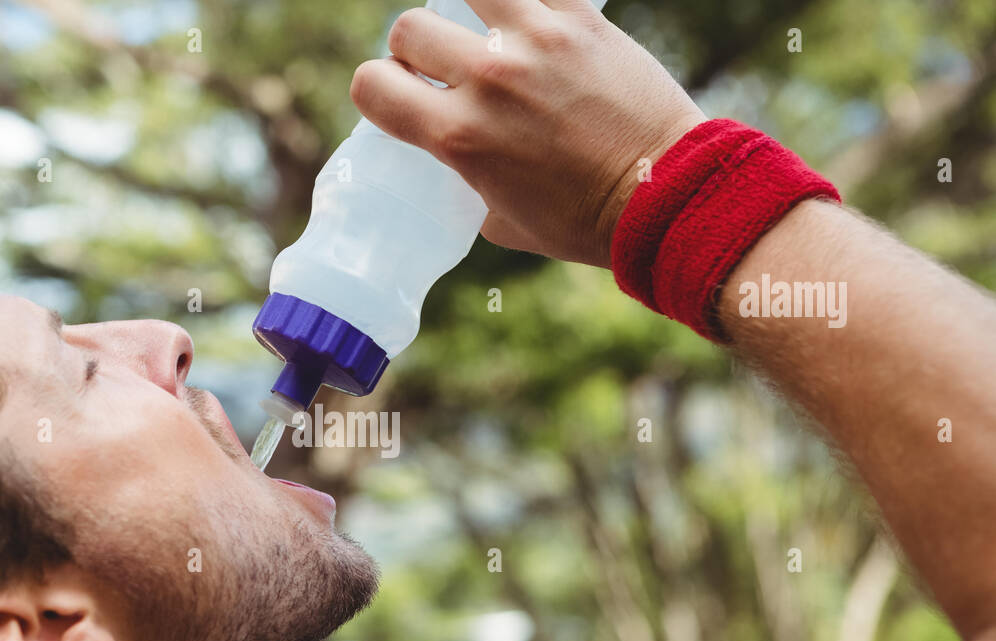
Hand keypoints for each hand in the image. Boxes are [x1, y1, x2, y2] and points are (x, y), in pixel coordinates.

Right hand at [350, 0, 705, 267]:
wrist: (664, 195)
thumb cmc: (583, 222)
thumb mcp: (502, 221)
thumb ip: (470, 182)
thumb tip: (463, 164)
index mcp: (458, 136)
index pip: (372, 86)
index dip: (376, 90)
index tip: (398, 96)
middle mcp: (488, 80)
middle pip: (409, 29)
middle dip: (415, 49)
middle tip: (442, 67)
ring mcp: (534, 41)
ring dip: (466, 11)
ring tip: (487, 32)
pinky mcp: (580, 19)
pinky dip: (523, 2)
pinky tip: (526, 17)